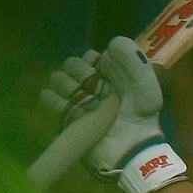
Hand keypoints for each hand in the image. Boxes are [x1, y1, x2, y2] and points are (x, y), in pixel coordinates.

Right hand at [40, 37, 186, 192]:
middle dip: (79, 73)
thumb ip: (133, 61)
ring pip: (57, 78)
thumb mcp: (146, 87)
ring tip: (85, 103)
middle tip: (94, 89)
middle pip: (70, 64)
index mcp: (110, 74)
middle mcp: (91, 84)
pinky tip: (70, 109)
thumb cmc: (140, 116)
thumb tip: (111, 43)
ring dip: (68, 87)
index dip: (93, 60)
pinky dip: (54, 100)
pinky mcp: (63, 116)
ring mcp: (76, 100)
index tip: (100, 69)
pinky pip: (47, 98)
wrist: (129, 149)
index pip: (90, 55)